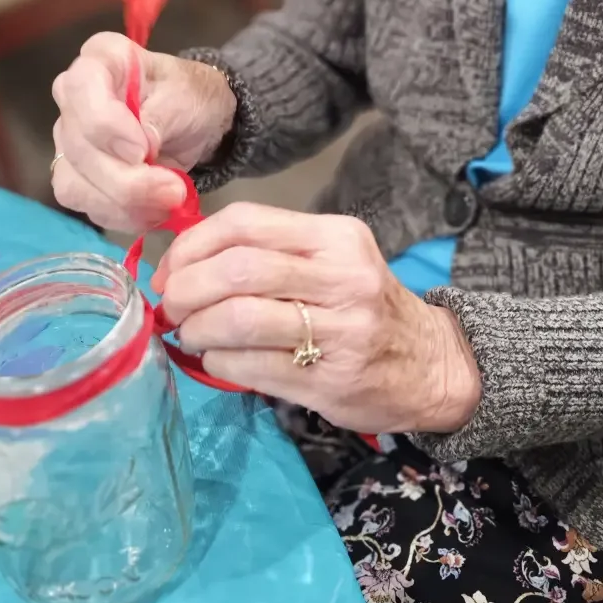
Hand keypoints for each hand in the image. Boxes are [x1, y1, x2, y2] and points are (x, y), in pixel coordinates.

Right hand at [50, 34, 235, 232]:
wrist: (197, 122)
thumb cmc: (191, 96)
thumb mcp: (188, 96)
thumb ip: (161, 117)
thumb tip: (137, 154)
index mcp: (101, 58)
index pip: (81, 89)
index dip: (106, 126)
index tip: (144, 149)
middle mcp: (73, 96)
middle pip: (78, 147)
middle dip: (126, 179)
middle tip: (173, 191)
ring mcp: (69, 138)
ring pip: (75, 183)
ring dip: (125, 203)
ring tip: (168, 201)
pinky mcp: (75, 174)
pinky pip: (86, 205)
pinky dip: (122, 214)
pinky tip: (152, 209)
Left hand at [152, 202, 482, 435]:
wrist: (432, 364)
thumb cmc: (365, 307)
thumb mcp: (333, 261)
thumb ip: (270, 253)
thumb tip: (182, 265)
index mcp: (335, 237)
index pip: (245, 222)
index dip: (192, 245)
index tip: (171, 271)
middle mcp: (342, 276)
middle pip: (237, 269)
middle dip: (187, 289)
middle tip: (173, 308)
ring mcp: (340, 329)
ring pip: (239, 318)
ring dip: (198, 329)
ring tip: (192, 336)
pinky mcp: (329, 379)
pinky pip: (250, 366)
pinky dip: (218, 363)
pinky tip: (218, 361)